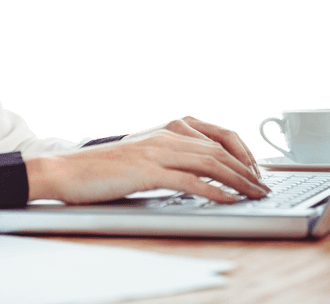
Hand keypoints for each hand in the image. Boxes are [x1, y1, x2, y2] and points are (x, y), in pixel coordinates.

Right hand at [24, 116, 268, 204]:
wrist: (66, 170)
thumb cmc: (101, 169)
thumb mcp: (140, 156)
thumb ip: (167, 158)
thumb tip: (198, 173)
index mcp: (165, 130)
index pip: (216, 135)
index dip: (242, 152)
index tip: (256, 170)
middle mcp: (164, 136)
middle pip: (219, 150)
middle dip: (248, 170)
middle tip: (264, 187)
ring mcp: (156, 152)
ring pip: (210, 162)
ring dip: (239, 180)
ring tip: (255, 195)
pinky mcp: (147, 171)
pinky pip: (189, 180)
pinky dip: (213, 190)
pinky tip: (228, 200)